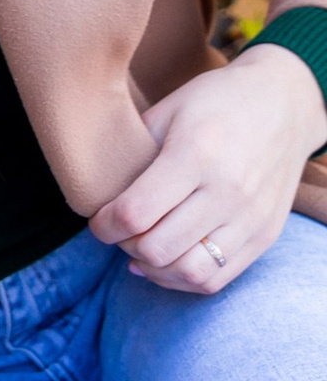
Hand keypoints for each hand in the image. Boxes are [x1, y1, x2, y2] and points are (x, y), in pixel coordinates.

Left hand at [89, 41, 326, 294]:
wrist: (284, 102)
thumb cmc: (215, 101)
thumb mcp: (167, 110)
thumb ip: (133, 154)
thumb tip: (97, 196)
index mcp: (196, 155)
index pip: (135, 213)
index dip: (103, 226)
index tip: (98, 220)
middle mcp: (228, 191)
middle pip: (158, 248)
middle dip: (125, 245)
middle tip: (118, 232)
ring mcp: (251, 217)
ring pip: (189, 272)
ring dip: (154, 268)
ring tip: (141, 248)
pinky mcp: (266, 235)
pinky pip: (217, 279)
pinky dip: (183, 278)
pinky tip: (167, 260)